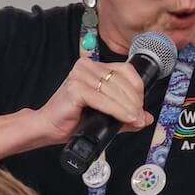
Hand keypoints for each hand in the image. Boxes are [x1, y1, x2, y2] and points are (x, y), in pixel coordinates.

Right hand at [0, 58, 153, 161]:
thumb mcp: (104, 115)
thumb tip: (146, 118)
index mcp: (94, 66)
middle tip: (139, 117)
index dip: (137, 88)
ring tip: (135, 120)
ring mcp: (80, 76)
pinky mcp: (75, 88)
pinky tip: (126, 119)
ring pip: (114, 90)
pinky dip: (117, 110)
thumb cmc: (72, 120)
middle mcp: (86, 66)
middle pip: (121, 80)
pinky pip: (103, 99)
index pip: (125, 70)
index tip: (140, 107)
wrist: (47, 128)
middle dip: (135, 100)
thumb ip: (125, 114)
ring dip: (128, 107)